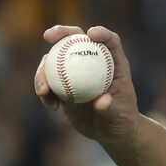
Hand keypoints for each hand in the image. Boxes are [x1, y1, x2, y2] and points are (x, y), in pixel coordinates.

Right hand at [34, 25, 139, 145]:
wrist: (111, 133)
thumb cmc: (122, 121)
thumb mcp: (120, 116)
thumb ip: (110, 108)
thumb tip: (101, 101)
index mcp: (114, 64)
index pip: (110, 42)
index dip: (102, 33)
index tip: (92, 34)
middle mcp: (93, 64)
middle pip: (77, 40)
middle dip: (62, 32)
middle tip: (48, 35)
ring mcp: (76, 74)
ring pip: (55, 61)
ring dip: (43, 70)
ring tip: (43, 90)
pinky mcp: (63, 87)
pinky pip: (48, 84)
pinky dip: (45, 92)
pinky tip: (51, 106)